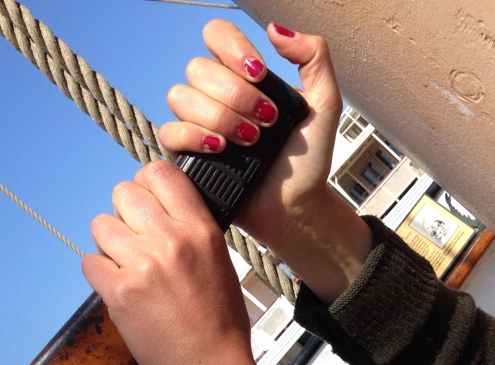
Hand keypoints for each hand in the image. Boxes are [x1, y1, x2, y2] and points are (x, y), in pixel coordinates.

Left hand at [82, 160, 275, 364]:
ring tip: (130, 270)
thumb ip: (189, 230)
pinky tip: (122, 292)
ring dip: (110, 245)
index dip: (147, 186)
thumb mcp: (219, 262)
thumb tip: (156, 210)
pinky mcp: (119, 292)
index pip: (159, 172)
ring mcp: (143, 265)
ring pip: (101, 225)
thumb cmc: (221, 323)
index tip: (148, 205)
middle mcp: (172, 240)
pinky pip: (90, 262)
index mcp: (201, 230)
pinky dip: (101, 276)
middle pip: (123, 193)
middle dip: (125, 216)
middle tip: (138, 243)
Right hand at [160, 20, 371, 302]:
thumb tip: (275, 30)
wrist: (298, 204)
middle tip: (267, 121)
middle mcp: (215, 95)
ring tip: (251, 141)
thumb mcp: (325, 103)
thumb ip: (314, 56)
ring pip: (181, 96)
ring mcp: (198, 123)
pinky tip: (222, 148)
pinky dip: (195, 136)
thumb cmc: (308, 159)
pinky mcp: (187, 154)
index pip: (216, 36)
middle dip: (237, 95)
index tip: (261, 74)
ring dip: (221, 117)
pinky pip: (169, 131)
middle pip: (199, 68)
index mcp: (242, 75)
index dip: (233, 48)